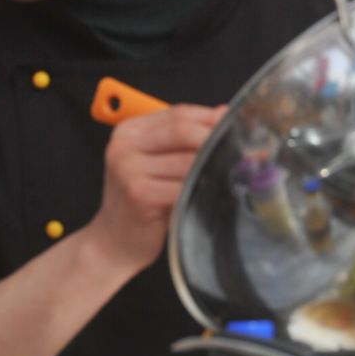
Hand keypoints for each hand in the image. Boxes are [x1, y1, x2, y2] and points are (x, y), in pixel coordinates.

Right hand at [82, 105, 221, 274]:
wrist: (113, 241)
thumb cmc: (141, 200)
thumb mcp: (157, 161)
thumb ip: (184, 137)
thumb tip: (222, 114)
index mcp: (128, 131)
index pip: (177, 113)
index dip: (210, 119)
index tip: (234, 127)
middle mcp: (124, 146)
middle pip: (182, 129)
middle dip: (215, 138)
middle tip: (240, 150)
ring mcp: (129, 170)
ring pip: (187, 159)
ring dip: (213, 166)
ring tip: (228, 173)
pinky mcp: (139, 195)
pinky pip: (183, 186)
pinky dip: (201, 188)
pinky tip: (209, 193)